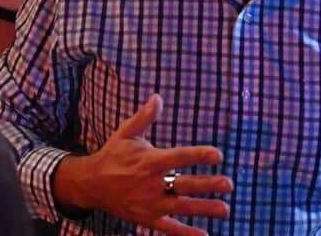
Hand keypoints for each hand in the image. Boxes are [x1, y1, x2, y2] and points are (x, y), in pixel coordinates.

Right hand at [62, 95, 231, 235]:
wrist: (91, 183)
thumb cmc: (112, 155)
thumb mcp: (125, 134)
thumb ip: (144, 118)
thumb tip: (157, 97)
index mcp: (149, 161)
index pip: (178, 157)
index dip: (198, 155)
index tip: (217, 155)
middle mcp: (151, 183)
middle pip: (184, 184)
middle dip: (207, 185)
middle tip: (229, 184)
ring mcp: (150, 203)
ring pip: (181, 207)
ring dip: (204, 208)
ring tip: (224, 209)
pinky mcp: (147, 218)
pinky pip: (169, 228)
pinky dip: (186, 234)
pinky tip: (204, 235)